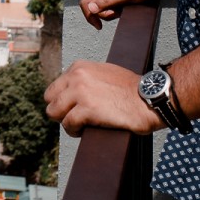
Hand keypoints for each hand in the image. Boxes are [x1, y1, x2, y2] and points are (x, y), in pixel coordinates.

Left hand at [44, 61, 162, 136]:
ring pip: (54, 112)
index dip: (63, 101)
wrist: (149, 98)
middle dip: (60, 110)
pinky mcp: (87, 109)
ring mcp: (80, 92)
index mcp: (79, 67)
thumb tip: (72, 91)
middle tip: (74, 118)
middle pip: (50, 99)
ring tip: (79, 126)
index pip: (56, 87)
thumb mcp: (104, 73)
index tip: (73, 108)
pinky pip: (68, 124)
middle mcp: (76, 77)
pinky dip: (74, 131)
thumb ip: (86, 78)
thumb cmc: (133, 90)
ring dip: (66, 122)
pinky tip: (84, 131)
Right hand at [80, 0, 163, 29]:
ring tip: (122, 8)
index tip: (98, 26)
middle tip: (117, 13)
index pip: (86, 0)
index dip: (90, 15)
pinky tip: (121, 5)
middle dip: (103, 12)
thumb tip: (90, 9)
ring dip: (109, 10)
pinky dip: (112, 7)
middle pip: (91, 3)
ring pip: (98, 3)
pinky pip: (104, 1)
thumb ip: (107, 1)